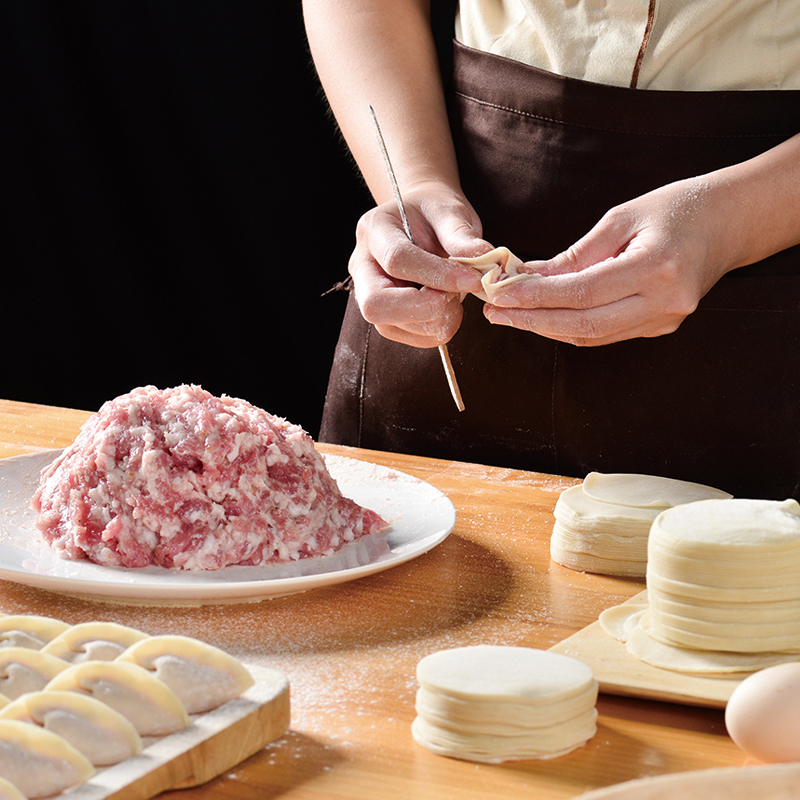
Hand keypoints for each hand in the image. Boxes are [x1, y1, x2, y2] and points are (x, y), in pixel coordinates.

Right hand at [349, 182, 487, 347]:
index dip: (437, 275)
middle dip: (422, 309)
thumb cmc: (434, 214)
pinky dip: (438, 329)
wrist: (423, 222)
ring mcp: (368, 295)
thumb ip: (462, 235)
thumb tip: (486, 259)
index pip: (397, 260)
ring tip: (455, 296)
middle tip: (454, 296)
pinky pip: (409, 337)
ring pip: (392, 327)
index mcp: (374, 230)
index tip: (473, 280)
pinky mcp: (385, 318)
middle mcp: (362, 267)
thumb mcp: (450, 212)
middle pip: (375, 305)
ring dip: (435, 320)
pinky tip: (449, 306)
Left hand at [485, 176, 743, 345]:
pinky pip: (605, 334)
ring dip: (546, 327)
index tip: (498, 295)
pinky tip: (541, 317)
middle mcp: (665, 303)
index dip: (535, 298)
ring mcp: (665, 321)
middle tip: (493, 313)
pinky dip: (570, 327)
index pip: (582, 293)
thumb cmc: (677, 208)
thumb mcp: (622, 218)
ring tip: (509, 315)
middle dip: (532, 321)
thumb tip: (526, 277)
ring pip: (591, 336)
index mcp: (658, 269)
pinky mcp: (660, 328)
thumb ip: (575, 255)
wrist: (730, 223)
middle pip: (584, 325)